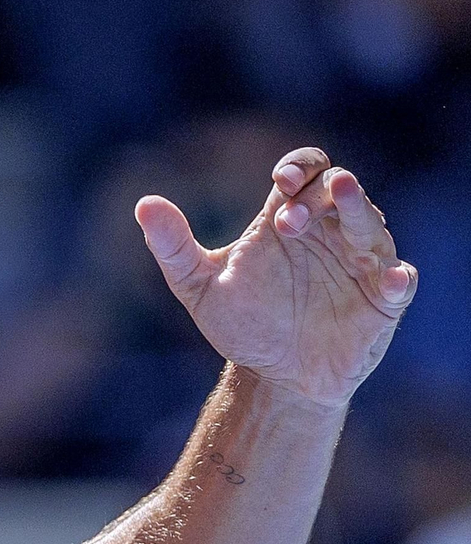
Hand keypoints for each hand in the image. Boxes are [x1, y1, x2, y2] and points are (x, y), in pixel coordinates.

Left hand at [135, 147, 417, 407]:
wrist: (270, 376)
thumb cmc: (242, 323)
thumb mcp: (198, 285)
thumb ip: (172, 246)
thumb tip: (143, 203)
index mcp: (289, 219)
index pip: (305, 173)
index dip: (298, 167)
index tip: (279, 181)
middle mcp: (330, 233)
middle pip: (339, 190)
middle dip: (318, 194)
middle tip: (288, 221)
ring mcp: (360, 264)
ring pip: (371, 225)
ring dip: (357, 211)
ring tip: (344, 196)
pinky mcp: (382, 302)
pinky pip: (399, 282)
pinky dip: (398, 278)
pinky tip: (392, 278)